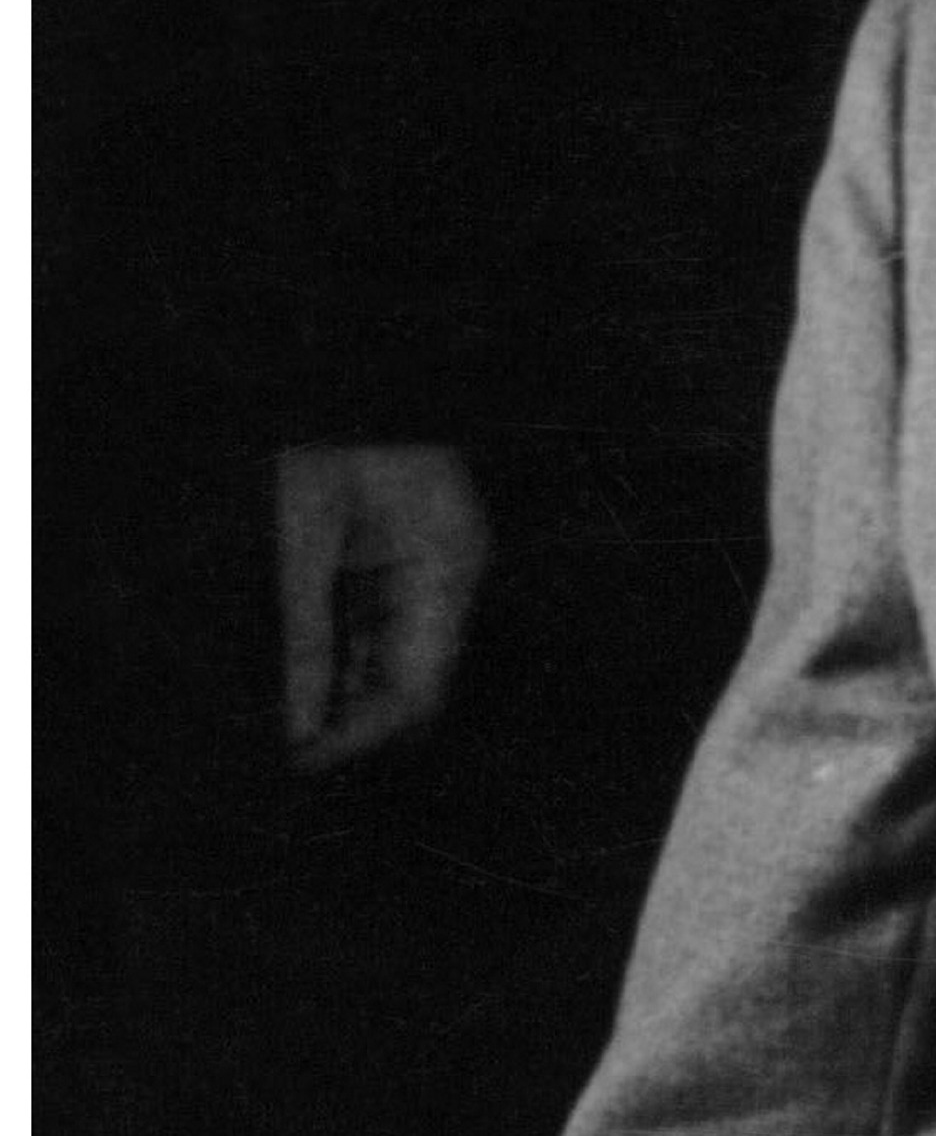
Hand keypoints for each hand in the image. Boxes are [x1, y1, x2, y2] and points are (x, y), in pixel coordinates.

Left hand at [274, 441, 489, 770]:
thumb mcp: (302, 538)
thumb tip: (300, 721)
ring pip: (396, 658)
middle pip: (414, 678)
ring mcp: (433, 565)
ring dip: (343, 691)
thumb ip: (306, 635)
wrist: (343, 374)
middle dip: (354, 718)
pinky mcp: (406, 558)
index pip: (421, 686)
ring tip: (284, 717)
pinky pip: (381, 626)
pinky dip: (341, 656)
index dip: (365, 734)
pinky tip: (303, 674)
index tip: (306, 761)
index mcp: (445, 568)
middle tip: (288, 748)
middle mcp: (450, 573)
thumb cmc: (328, 438)